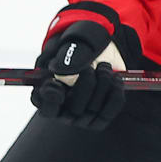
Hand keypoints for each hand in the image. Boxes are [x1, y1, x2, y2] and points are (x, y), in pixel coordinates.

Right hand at [31, 3, 133, 128]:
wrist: (100, 49)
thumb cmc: (76, 47)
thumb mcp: (68, 45)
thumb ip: (65, 57)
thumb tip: (65, 71)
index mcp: (47, 95)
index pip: (45, 106)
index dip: (50, 97)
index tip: (56, 82)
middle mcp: (64, 110)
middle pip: (74, 108)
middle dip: (86, 83)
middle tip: (90, 67)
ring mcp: (82, 116)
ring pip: (94, 108)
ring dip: (103, 82)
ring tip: (104, 66)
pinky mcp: (100, 116)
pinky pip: (110, 111)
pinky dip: (115, 92)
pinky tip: (115, 78)